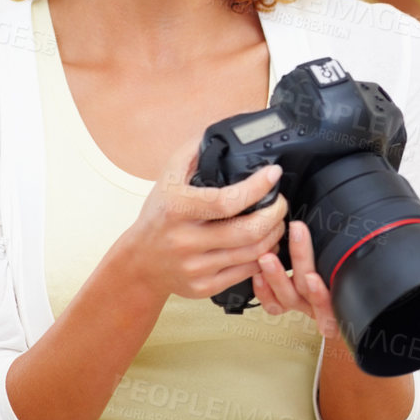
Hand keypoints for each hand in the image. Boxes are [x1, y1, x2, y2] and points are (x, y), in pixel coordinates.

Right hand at [122, 148, 287, 303]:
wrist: (139, 263)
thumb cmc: (158, 217)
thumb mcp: (167, 180)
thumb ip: (192, 152)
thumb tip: (220, 132)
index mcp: (177, 210)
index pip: (228, 201)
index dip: (257, 188)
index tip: (272, 175)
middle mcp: (185, 241)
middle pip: (249, 231)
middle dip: (275, 213)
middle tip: (280, 201)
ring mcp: (196, 268)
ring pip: (254, 253)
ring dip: (274, 234)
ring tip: (276, 220)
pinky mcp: (205, 287)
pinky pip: (247, 272)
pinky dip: (264, 256)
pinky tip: (265, 242)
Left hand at [253, 209, 419, 335]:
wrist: (364, 330)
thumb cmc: (381, 292)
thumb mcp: (400, 263)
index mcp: (347, 309)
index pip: (331, 308)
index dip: (321, 295)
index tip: (314, 277)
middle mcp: (325, 312)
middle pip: (304, 294)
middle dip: (299, 262)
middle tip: (298, 231)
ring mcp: (307, 308)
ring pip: (284, 299)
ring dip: (273, 278)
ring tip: (267, 254)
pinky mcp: (293, 303)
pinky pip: (273, 305)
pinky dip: (262, 291)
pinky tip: (258, 270)